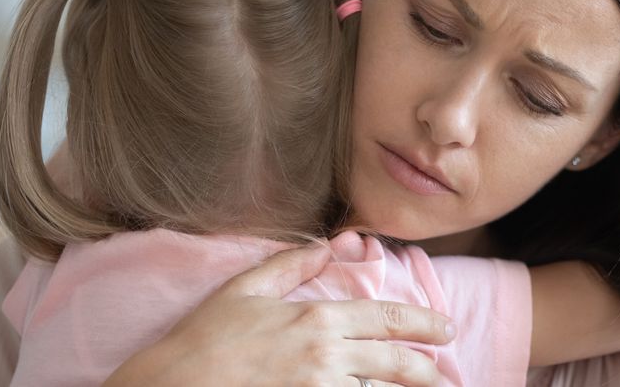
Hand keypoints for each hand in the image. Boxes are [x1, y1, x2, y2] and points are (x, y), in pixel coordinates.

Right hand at [103, 241, 455, 386]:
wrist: (173, 386)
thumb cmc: (205, 338)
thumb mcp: (245, 289)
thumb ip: (291, 264)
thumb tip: (326, 246)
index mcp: (316, 320)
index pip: (387, 319)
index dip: (424, 324)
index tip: (446, 330)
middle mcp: (325, 359)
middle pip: (397, 364)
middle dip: (427, 370)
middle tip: (444, 374)